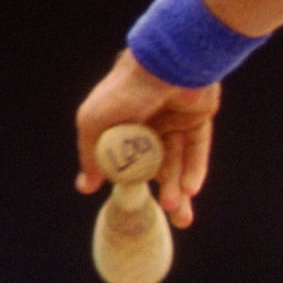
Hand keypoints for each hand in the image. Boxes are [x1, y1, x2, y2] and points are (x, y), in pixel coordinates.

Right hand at [75, 51, 219, 227]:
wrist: (166, 66)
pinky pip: (196, 149)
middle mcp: (147, 124)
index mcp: (119, 124)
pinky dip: (194, 169)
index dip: (131, 183)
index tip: (133, 205)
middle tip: (172, 216)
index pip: (125, 162)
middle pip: (156, 165)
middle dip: (163, 192)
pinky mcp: (196, 118)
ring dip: (177, 186)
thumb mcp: (95, 124)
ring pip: (177, 161)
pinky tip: (190, 189)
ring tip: (178, 210)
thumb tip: (86, 187)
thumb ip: (92, 156)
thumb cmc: (124, 92)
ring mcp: (173, 120)